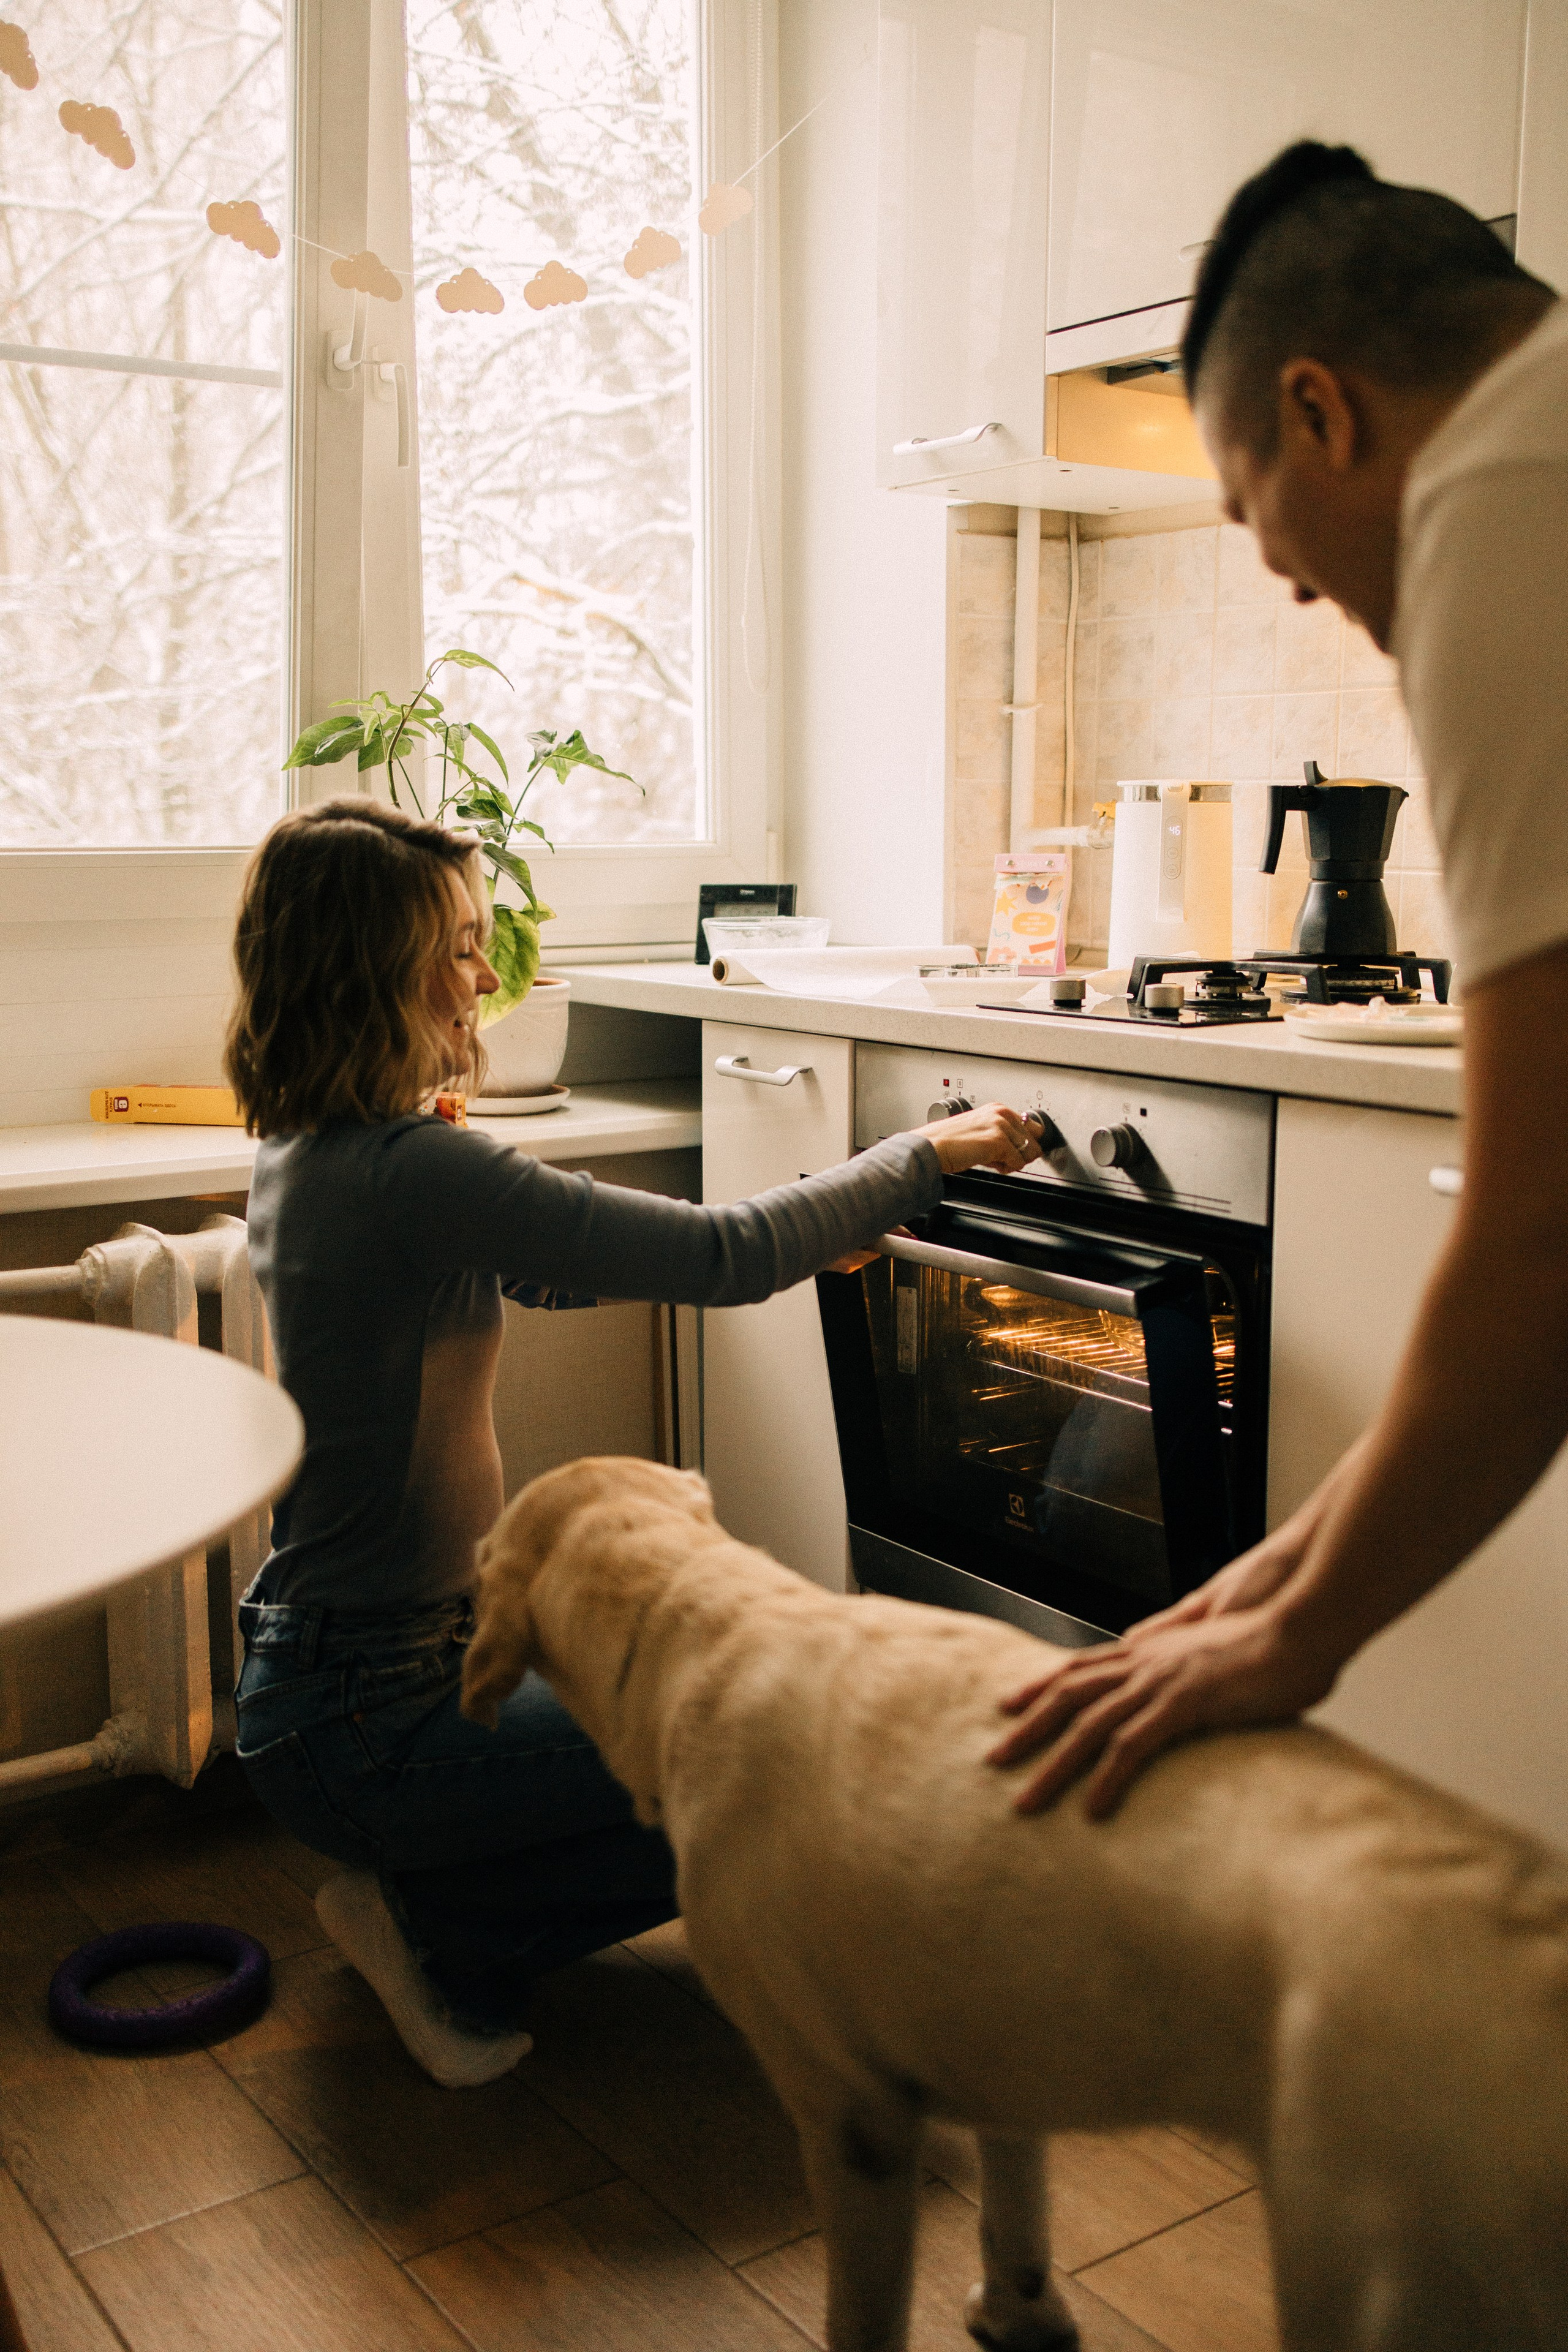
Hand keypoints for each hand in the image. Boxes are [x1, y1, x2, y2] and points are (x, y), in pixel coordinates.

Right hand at [918, 1102, 1041, 1175]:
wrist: (933, 1146)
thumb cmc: (950, 1141)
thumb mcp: (980, 1130)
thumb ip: (1001, 1135)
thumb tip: (1020, 1151)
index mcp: (998, 1109)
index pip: (1031, 1127)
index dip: (1024, 1144)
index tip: (1015, 1152)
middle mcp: (1002, 1114)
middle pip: (1034, 1140)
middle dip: (1020, 1154)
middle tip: (1001, 1158)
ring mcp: (1002, 1126)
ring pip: (1029, 1153)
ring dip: (1013, 1162)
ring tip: (993, 1160)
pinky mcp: (999, 1142)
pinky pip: (1017, 1163)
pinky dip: (1005, 1169)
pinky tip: (989, 1163)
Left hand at [986, 1602, 1340, 1820]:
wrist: (1304, 1627)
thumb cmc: (1274, 1645)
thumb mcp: (1221, 1656)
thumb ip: (1194, 1670)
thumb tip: (1188, 1689)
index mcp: (1151, 1650)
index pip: (1081, 1666)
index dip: (1042, 1685)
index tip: (1009, 1704)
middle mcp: (1145, 1661)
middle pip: (1068, 1695)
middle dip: (1027, 1729)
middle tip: (994, 1759)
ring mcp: (1160, 1681)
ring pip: (1087, 1727)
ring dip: (1053, 1769)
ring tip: (1026, 1805)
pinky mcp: (1184, 1704)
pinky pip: (1132, 1747)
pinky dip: (1107, 1780)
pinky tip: (1092, 1811)